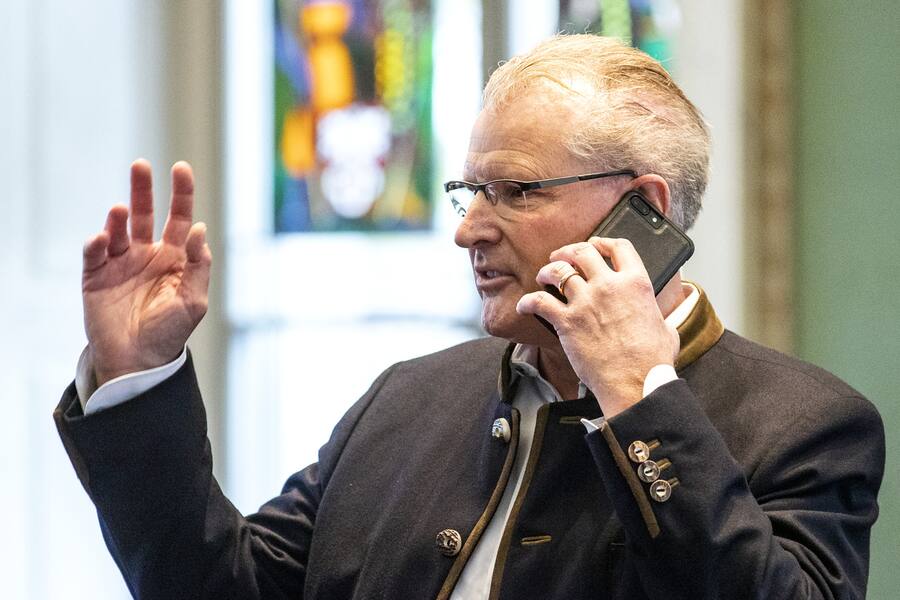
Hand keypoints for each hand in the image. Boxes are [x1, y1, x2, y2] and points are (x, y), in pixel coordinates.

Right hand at [82, 159, 211, 386]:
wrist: (139, 362)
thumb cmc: (170, 333)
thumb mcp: (193, 301)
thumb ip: (198, 266)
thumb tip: (199, 229)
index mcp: (175, 258)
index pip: (180, 219)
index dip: (181, 193)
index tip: (181, 169)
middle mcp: (147, 254)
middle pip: (145, 213)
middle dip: (143, 188)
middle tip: (141, 165)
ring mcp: (120, 263)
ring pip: (118, 229)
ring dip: (119, 218)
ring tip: (121, 210)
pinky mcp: (96, 276)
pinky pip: (94, 253)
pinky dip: (96, 243)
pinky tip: (102, 238)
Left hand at [516, 238, 678, 416]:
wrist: (636, 383)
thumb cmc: (652, 361)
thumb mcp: (665, 328)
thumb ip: (658, 315)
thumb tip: (661, 319)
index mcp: (636, 283)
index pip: (619, 247)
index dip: (604, 241)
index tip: (596, 244)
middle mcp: (609, 286)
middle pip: (583, 252)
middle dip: (568, 251)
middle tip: (561, 257)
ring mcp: (586, 302)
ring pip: (558, 271)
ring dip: (548, 270)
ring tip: (544, 276)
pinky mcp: (567, 321)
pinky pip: (539, 302)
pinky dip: (528, 302)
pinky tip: (525, 306)